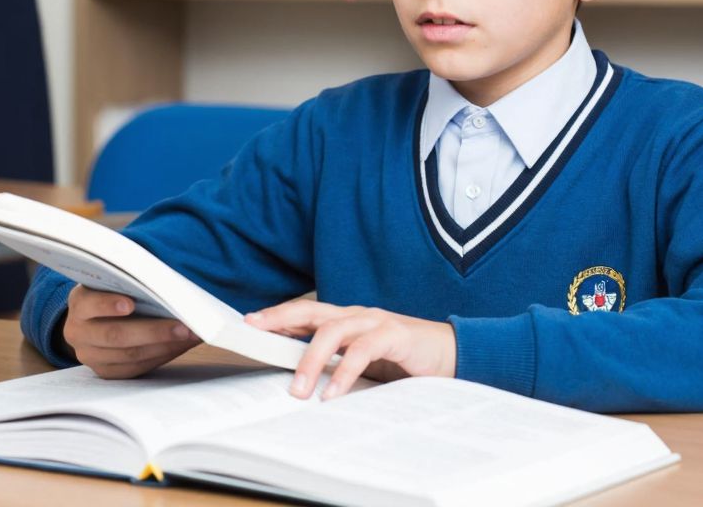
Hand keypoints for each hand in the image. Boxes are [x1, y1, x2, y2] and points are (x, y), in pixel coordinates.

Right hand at [62, 285, 201, 378]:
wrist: (91, 321)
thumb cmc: (110, 294)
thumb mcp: (111, 282)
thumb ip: (129, 282)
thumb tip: (168, 285)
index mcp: (79, 304)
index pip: (90, 304)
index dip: (108, 305)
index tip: (130, 304)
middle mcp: (78, 333)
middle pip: (116, 335)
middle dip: (154, 331)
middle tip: (184, 326)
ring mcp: (90, 356)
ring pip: (130, 355)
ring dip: (165, 346)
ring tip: (191, 336)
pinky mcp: (105, 372)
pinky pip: (136, 368)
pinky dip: (162, 356)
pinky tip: (180, 346)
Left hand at [245, 301, 455, 400]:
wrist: (453, 354)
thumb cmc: (405, 360)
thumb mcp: (364, 363)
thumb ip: (337, 364)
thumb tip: (301, 381)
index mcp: (348, 319)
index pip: (306, 313)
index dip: (278, 315)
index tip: (249, 322)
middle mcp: (358, 315)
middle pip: (312, 311)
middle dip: (281, 320)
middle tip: (256, 333)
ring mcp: (376, 321)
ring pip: (333, 331)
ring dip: (311, 360)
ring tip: (298, 389)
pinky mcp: (395, 334)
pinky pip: (363, 350)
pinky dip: (345, 372)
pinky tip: (334, 391)